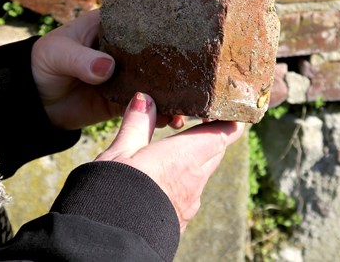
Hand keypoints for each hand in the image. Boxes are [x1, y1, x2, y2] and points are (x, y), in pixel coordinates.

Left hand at [31, 10, 182, 129]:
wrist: (31, 103)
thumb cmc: (41, 64)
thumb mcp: (57, 54)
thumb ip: (80, 60)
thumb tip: (107, 67)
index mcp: (113, 27)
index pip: (145, 22)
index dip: (169, 27)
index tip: (195, 35)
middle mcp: (125, 50)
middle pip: (159, 54)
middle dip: (182, 65)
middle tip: (205, 75)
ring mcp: (127, 76)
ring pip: (159, 82)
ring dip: (176, 93)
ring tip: (193, 104)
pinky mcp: (123, 101)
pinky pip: (147, 106)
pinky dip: (162, 113)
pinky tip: (175, 119)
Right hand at [95, 92, 244, 231]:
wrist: (109, 239)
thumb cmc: (114, 190)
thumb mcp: (121, 151)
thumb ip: (137, 124)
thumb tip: (145, 98)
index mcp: (186, 157)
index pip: (223, 133)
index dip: (230, 119)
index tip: (229, 108)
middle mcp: (195, 181)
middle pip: (215, 152)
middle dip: (213, 135)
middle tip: (203, 120)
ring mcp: (189, 203)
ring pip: (203, 174)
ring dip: (198, 159)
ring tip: (180, 148)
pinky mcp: (179, 219)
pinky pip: (190, 193)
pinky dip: (185, 180)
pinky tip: (166, 179)